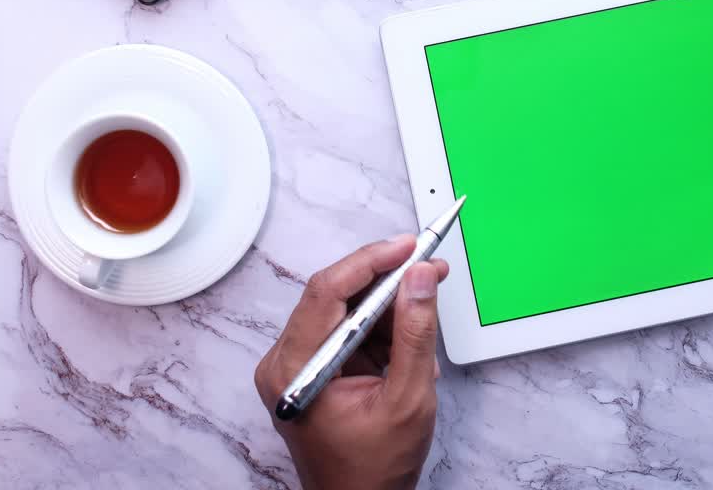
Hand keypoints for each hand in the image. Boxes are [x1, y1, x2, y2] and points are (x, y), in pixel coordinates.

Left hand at [255, 236, 449, 489]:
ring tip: (427, 296)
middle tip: (426, 264)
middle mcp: (286, 363)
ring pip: (343, 310)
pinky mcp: (313, 370)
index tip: (409, 246)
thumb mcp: (407, 398)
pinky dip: (379, 327)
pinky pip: (346, 331)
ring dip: (386, 302)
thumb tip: (419, 277)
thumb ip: (415, 333)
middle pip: (334, 295)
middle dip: (385, 277)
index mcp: (296, 369)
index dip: (371, 260)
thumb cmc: (372, 470)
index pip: (328, 291)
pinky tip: (409, 336)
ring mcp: (297, 366)